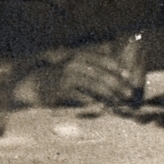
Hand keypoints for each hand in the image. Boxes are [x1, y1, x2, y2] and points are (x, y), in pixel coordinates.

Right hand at [19, 46, 137, 106]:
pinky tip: (102, 108)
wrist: (34, 84)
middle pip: (102, 74)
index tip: (130, 78)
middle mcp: (75, 64)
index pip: (105, 60)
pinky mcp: (62, 90)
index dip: (119, 69)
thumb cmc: (60, 77)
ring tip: (119, 102)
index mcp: (80, 56)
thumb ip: (93, 67)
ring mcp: (67, 76)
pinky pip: (82, 97)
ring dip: (109, 95)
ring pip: (94, 86)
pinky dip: (94, 103)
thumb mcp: (76, 66)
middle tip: (129, 93)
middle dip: (118, 84)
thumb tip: (118, 73)